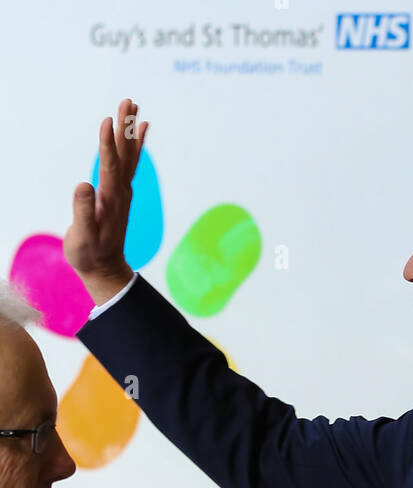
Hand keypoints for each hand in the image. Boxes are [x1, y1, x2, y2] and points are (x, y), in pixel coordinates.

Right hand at [63, 96, 147, 302]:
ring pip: (129, 156)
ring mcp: (122, 192)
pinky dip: (135, 145)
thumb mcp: (82, 237)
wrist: (105, 270)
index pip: (110, 166)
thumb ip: (83, 212)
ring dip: (130, 131)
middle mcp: (120, 192)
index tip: (107, 120)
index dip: (107, 143)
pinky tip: (138, 131)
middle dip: (124, 127)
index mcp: (110, 200)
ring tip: (133, 106)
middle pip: (124, 154)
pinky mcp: (120, 193)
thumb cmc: (89, 255)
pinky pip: (130, 164)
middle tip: (127, 100)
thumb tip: (84, 185)